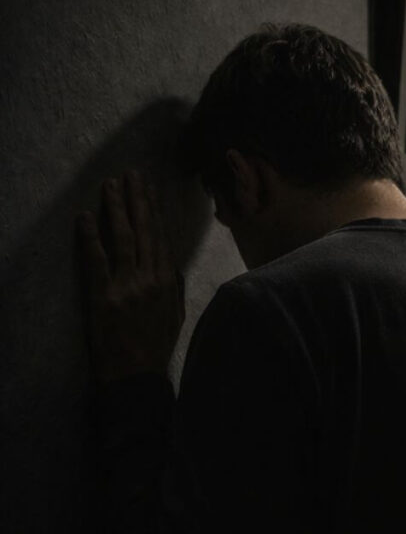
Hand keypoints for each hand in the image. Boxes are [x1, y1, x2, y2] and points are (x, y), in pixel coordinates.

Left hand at [77, 171, 184, 382]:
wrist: (136, 376)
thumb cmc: (155, 348)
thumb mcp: (174, 316)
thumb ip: (173, 288)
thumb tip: (170, 265)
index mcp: (167, 282)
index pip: (160, 237)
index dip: (154, 210)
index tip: (149, 189)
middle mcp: (150, 278)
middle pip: (143, 230)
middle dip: (137, 200)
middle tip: (131, 175)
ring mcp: (128, 286)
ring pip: (122, 238)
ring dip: (115, 209)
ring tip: (110, 186)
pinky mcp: (105, 296)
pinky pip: (96, 260)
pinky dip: (89, 236)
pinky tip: (84, 216)